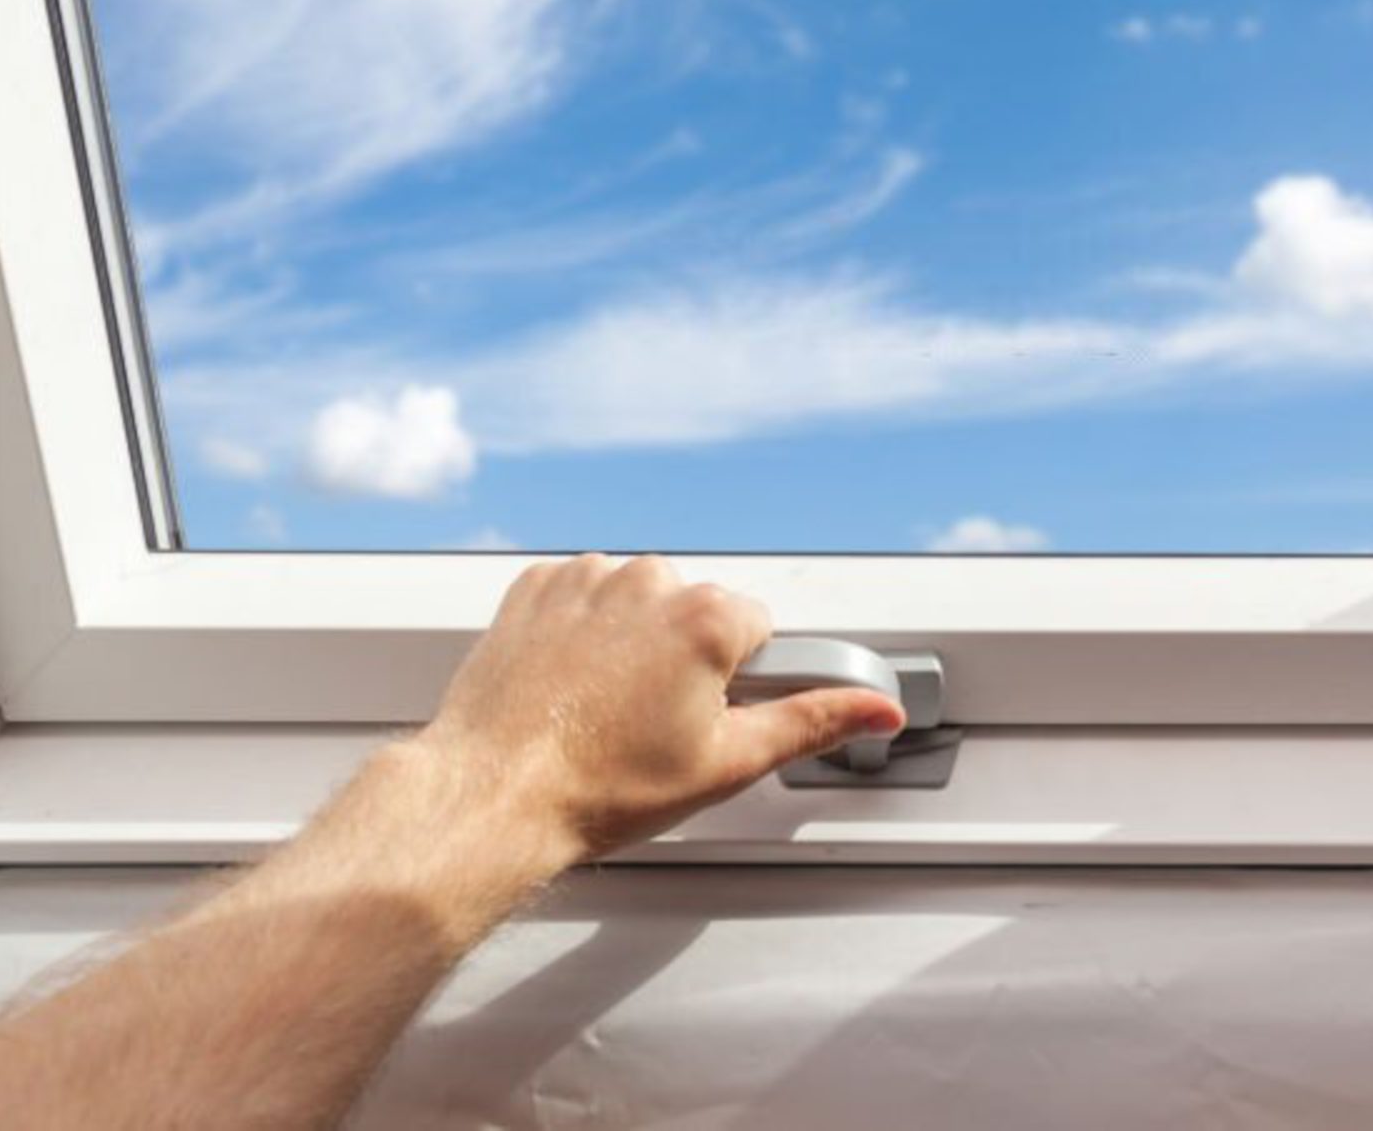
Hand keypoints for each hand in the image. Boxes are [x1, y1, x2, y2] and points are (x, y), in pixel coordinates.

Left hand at [415, 553, 906, 866]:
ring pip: (637, 600)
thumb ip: (813, 722)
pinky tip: (568, 684)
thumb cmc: (600, 787)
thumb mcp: (727, 764)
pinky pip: (580, 594)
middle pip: (695, 610)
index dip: (737, 679)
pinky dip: (579, 629)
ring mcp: (584, 579)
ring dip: (630, 640)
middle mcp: (646, 581)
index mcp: (704, 618)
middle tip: (650, 724)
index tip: (705, 714)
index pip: (757, 627)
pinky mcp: (533, 588)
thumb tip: (880, 708)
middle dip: (684, 657)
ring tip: (601, 709)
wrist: (493, 793)